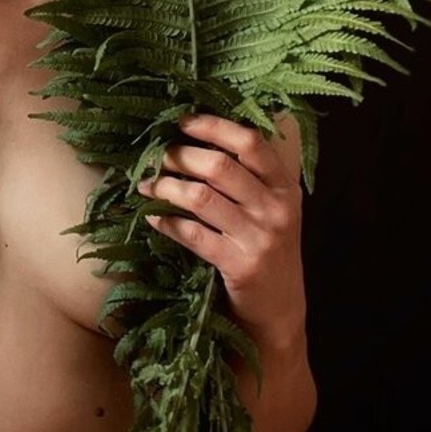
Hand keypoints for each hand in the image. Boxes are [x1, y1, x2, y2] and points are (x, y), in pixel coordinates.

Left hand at [138, 110, 304, 346]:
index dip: (213, 126)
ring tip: (145, 183)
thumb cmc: (267, 248)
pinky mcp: (239, 265)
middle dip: (179, 156)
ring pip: (200, 197)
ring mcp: (259, 237)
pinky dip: (166, 221)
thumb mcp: (271, 208)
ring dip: (165, 186)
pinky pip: (192, 234)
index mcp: (284, 186)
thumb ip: (248, 176)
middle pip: (219, 166)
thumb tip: (195, 138)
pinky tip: (152, 216)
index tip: (182, 121)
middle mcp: (275, 208)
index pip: (250, 142)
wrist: (280, 310)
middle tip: (155, 155)